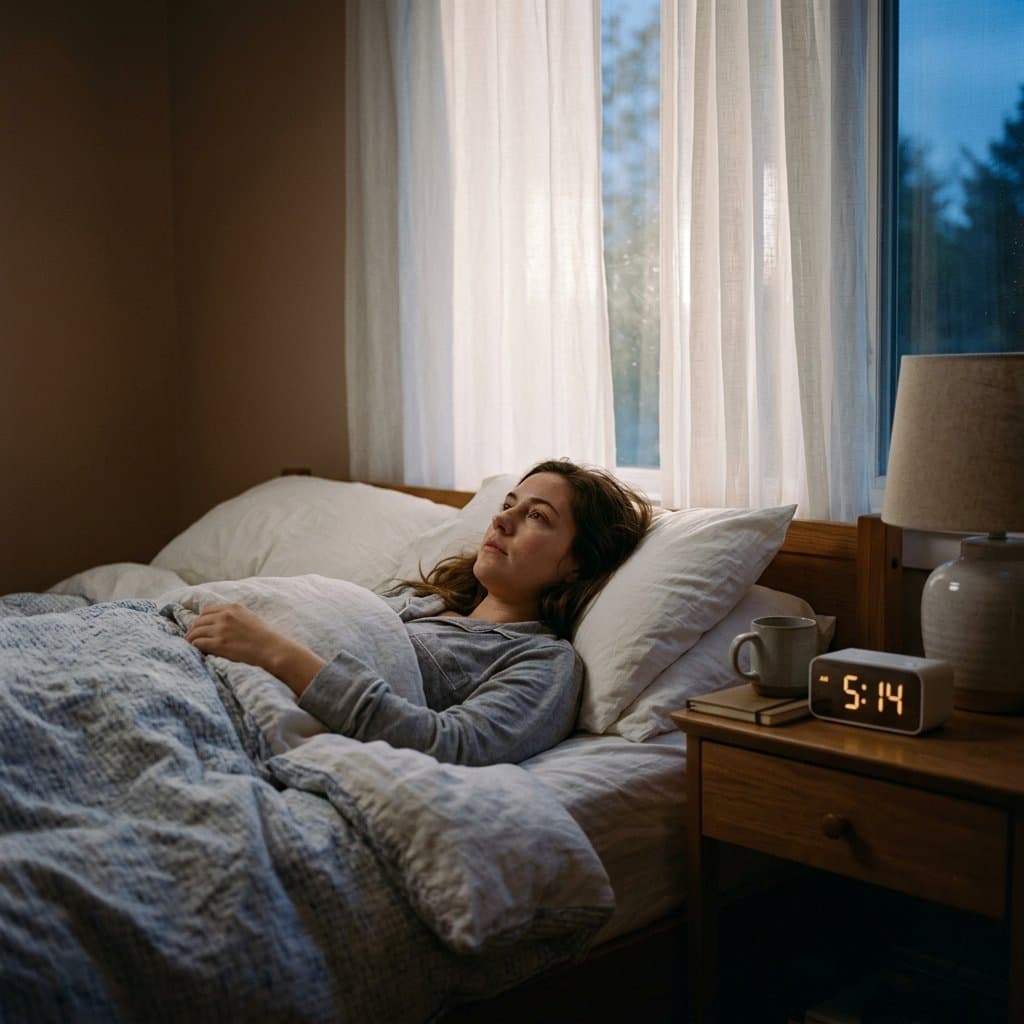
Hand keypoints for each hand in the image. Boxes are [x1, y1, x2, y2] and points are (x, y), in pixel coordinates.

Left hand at [185, 603, 324, 696]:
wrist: (273, 649)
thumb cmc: (266, 637)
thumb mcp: (251, 618)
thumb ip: (236, 616)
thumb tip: (223, 621)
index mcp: (234, 608)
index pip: (207, 610)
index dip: (201, 619)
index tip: (200, 627)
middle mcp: (225, 616)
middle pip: (199, 620)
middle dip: (194, 629)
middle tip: (192, 638)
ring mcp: (221, 630)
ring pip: (195, 632)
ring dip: (192, 638)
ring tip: (191, 645)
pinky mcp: (219, 644)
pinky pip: (198, 643)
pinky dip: (195, 646)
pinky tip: (197, 650)